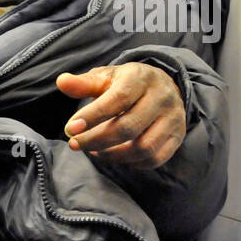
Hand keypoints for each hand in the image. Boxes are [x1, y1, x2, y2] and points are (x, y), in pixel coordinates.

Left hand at [55, 62, 185, 168]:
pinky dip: (131, 163)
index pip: (118, 99)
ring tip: (94, 151)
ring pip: (143, 147)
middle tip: (75, 144)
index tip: (70, 129)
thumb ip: (84, 83)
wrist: (162, 86)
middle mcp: (162, 97)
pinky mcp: (178, 136)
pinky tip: (114, 156)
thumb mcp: (105, 78)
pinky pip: (155, 158)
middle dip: (96, 140)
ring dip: (113, 155)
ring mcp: (174, 118)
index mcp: (141, 78)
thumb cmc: (126, 83)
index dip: (92, 116)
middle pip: (128, 127)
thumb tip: (62, 81)